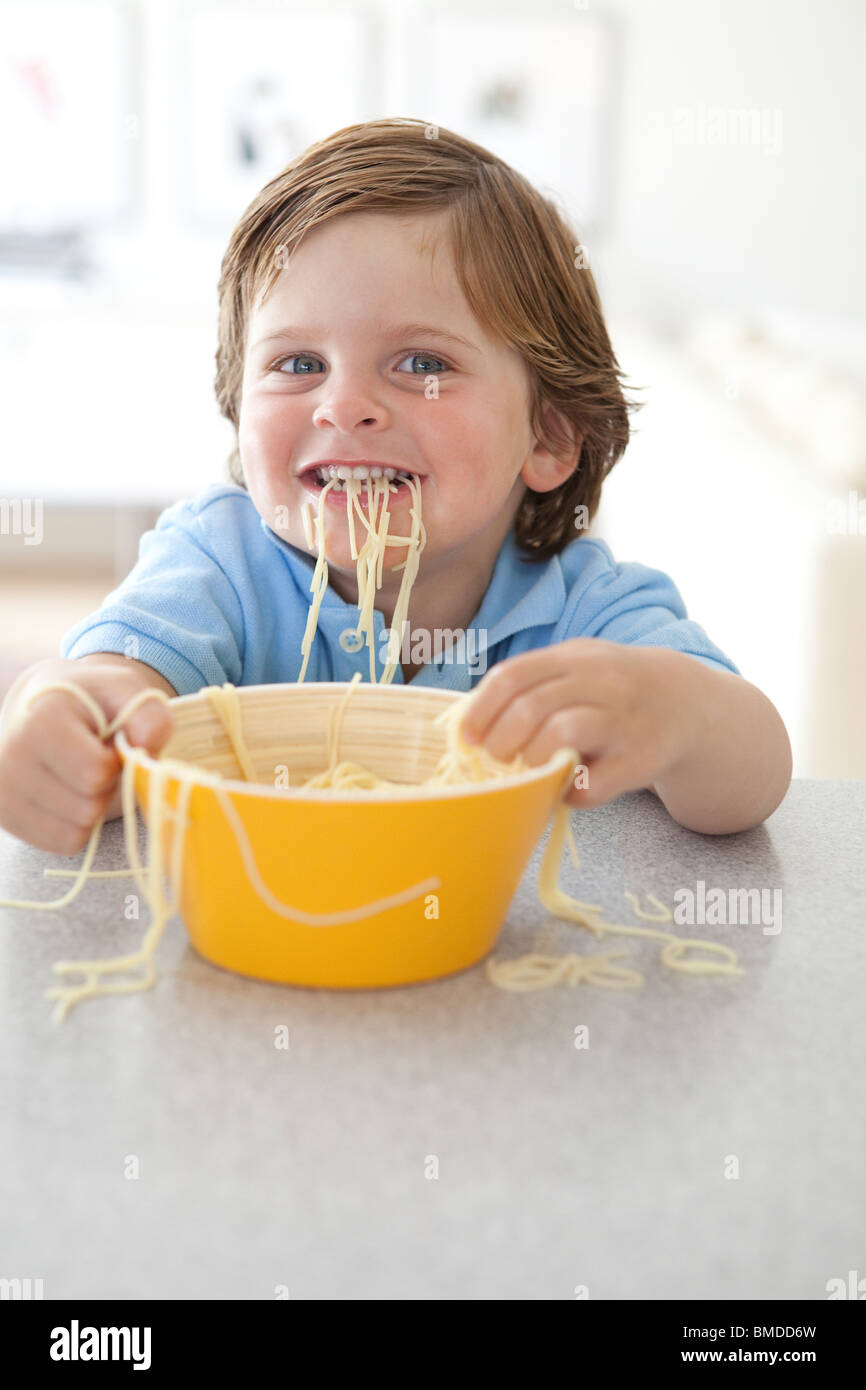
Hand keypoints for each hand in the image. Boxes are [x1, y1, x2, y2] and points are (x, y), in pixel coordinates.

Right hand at [0, 656, 173, 854]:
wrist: (45, 706)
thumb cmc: (93, 702)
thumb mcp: (129, 692)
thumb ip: (150, 718)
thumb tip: (146, 758)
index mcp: (40, 722)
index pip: (96, 772)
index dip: (116, 761)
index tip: (107, 741)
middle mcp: (11, 759)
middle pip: (88, 808)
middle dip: (105, 788)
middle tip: (95, 759)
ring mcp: (3, 792)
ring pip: (76, 832)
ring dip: (92, 808)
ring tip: (80, 773)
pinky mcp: (6, 818)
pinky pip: (63, 843)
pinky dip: (77, 824)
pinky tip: (68, 792)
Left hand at [460, 639, 699, 809]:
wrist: (684, 703)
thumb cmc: (611, 688)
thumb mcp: (576, 666)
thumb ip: (532, 682)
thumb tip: (473, 719)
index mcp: (574, 658)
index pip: (514, 675)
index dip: (482, 709)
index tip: (470, 736)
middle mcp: (600, 683)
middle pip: (531, 707)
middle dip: (502, 740)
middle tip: (499, 758)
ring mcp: (621, 721)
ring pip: (561, 734)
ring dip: (533, 760)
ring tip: (532, 769)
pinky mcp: (638, 761)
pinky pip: (592, 784)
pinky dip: (570, 793)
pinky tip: (568, 789)